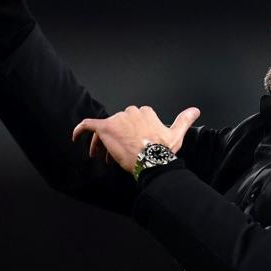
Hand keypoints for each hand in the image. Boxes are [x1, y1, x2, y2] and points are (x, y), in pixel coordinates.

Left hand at [71, 106, 200, 172]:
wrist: (151, 160)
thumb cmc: (163, 150)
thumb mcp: (176, 134)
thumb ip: (184, 120)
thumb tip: (196, 110)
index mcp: (144, 112)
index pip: (132, 121)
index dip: (129, 134)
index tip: (129, 148)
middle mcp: (130, 112)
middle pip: (117, 125)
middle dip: (115, 140)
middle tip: (114, 156)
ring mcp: (117, 119)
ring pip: (105, 130)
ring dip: (102, 143)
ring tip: (102, 158)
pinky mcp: (104, 128)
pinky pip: (88, 125)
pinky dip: (80, 130)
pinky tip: (75, 137)